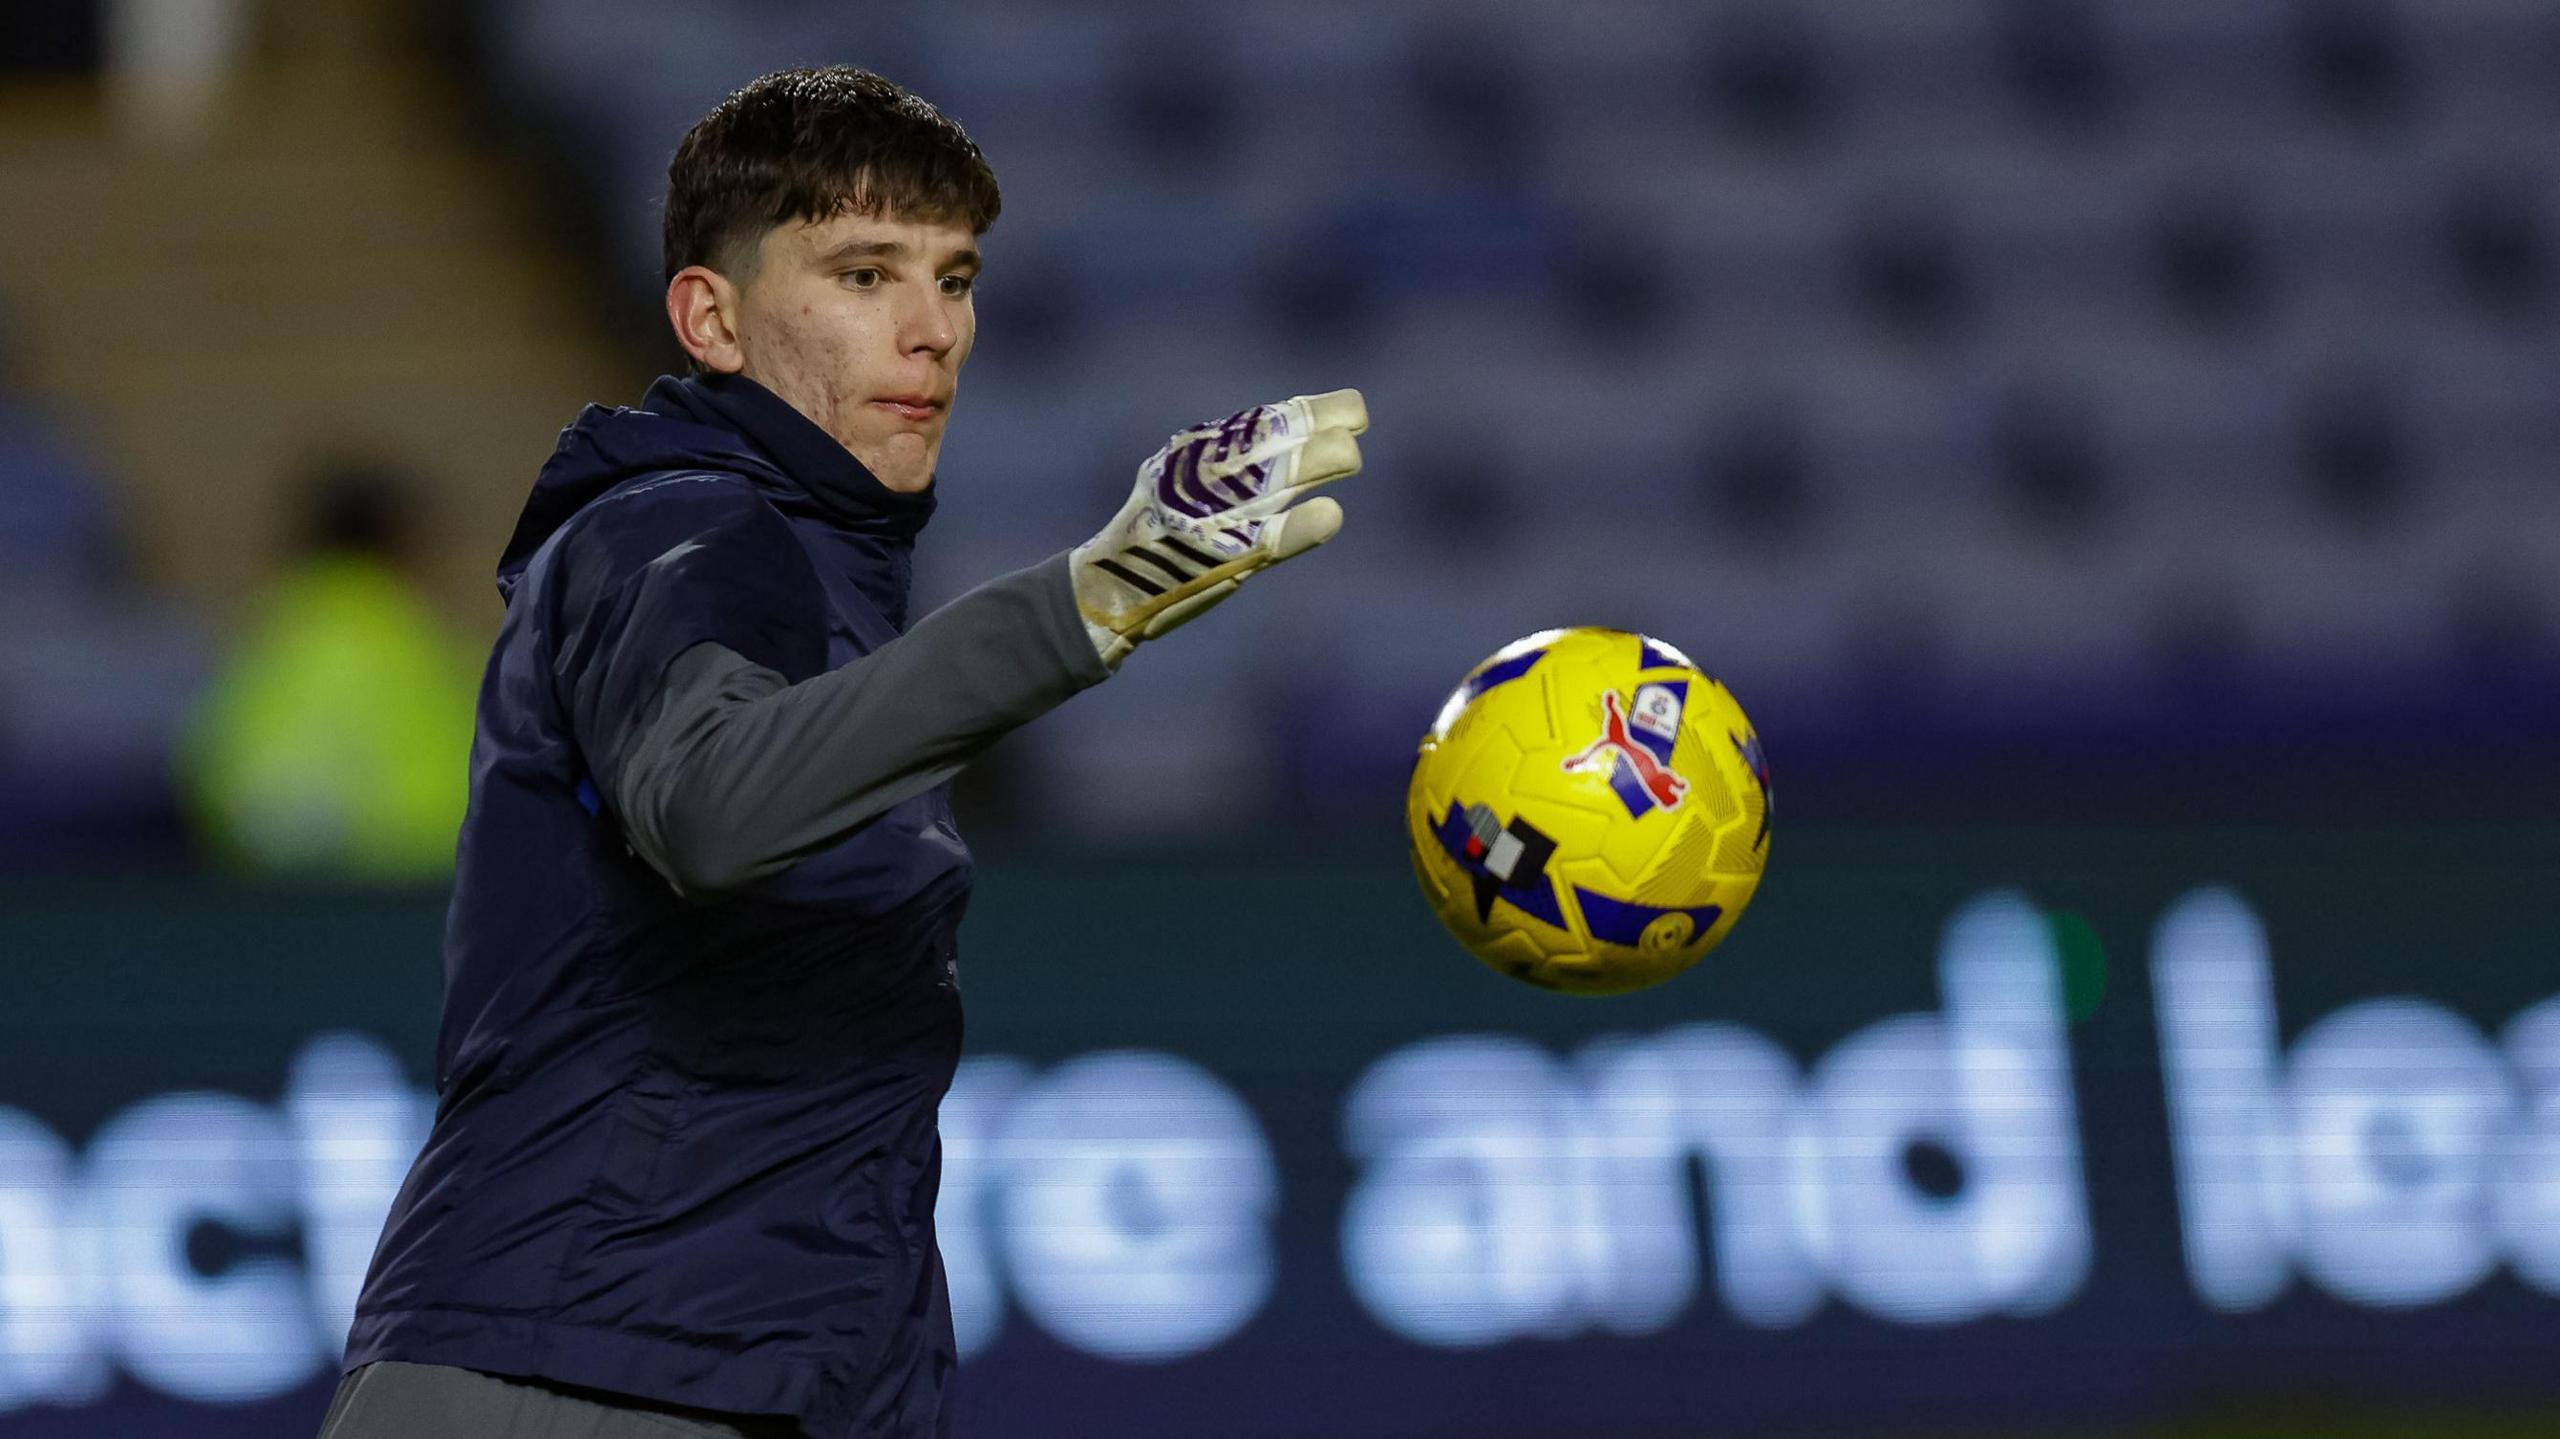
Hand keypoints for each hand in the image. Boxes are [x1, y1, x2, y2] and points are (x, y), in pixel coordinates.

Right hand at [1071, 388, 1367, 665]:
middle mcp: (1203, 479)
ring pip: (1272, 481)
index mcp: (1195, 457)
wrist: (1107, 593)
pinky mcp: (1220, 559)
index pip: (1259, 424)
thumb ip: (1227, 467)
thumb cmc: (1151, 539)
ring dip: (1314, 464)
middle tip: (1354, 430)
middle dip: (1316, 433)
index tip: (1352, 411)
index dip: (1309, 414)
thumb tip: (1288, 442)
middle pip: (1268, 444)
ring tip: (1352, 455)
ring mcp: (1212, 517)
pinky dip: (1300, 528)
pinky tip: (1330, 515)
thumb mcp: (1179, 486)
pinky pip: (1268, 540)